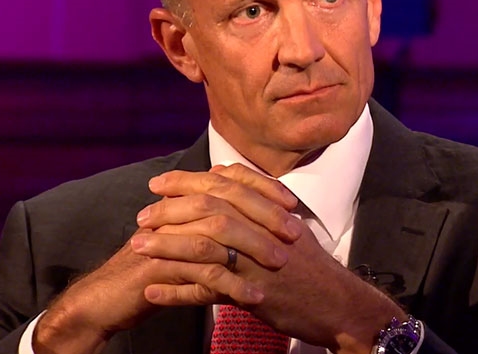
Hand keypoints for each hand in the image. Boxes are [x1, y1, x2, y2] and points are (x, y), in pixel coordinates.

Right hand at [32, 165, 301, 353]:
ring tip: (280, 265)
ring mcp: (164, 238)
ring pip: (216, 236)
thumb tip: (252, 215)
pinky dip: (232, 286)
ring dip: (253, 250)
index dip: (263, 189)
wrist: (107, 299)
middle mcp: (173, 214)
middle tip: (294, 234)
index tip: (293, 204)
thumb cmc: (152, 272)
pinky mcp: (158, 268)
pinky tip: (254, 298)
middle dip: (264, 217)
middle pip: (226, 203)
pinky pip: (201, 274)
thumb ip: (211, 227)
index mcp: (182, 203)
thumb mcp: (185, 245)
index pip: (228, 182)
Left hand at [138, 164, 405, 353]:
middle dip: (170, 210)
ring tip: (137, 248)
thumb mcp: (287, 225)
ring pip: (206, 247)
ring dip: (167, 246)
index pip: (224, 185)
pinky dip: (178, 292)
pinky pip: (209, 291)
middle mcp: (265, 231)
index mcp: (271, 211)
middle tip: (142, 216)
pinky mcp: (256, 294)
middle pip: (210, 210)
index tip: (158, 183)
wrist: (339, 304)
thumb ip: (256, 198)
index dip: (187, 181)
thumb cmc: (311, 267)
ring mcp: (260, 262)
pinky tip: (153, 292)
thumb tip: (221, 173)